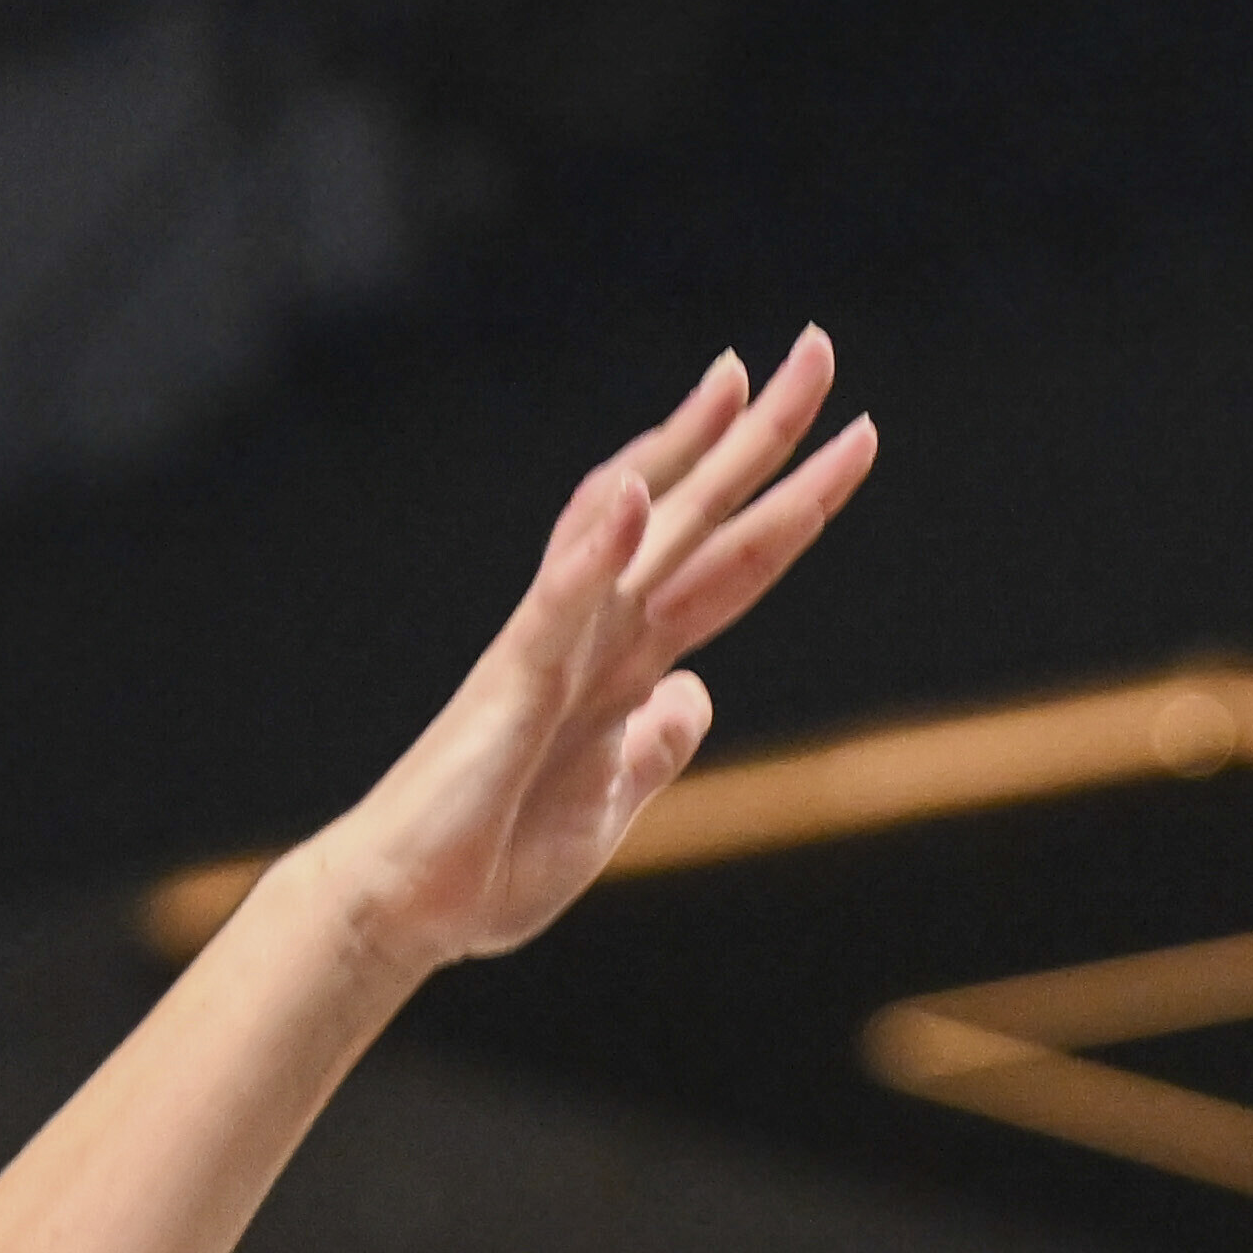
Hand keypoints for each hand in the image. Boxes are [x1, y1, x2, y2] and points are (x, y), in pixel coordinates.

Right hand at [293, 337, 878, 979]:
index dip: (782, 505)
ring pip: (635, 528)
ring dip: (686, 450)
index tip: (844, 439)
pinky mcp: (516, 683)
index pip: (723, 568)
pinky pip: (563, 603)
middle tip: (819, 347)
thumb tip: (693, 696)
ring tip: (736, 375)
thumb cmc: (493, 858)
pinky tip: (639, 491)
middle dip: (762, 437)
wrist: (408, 905)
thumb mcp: (610, 808)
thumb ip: (654, 747)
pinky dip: (601, 547)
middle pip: (697, 516)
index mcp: (625, 667)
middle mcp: (597, 636)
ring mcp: (557, 649)